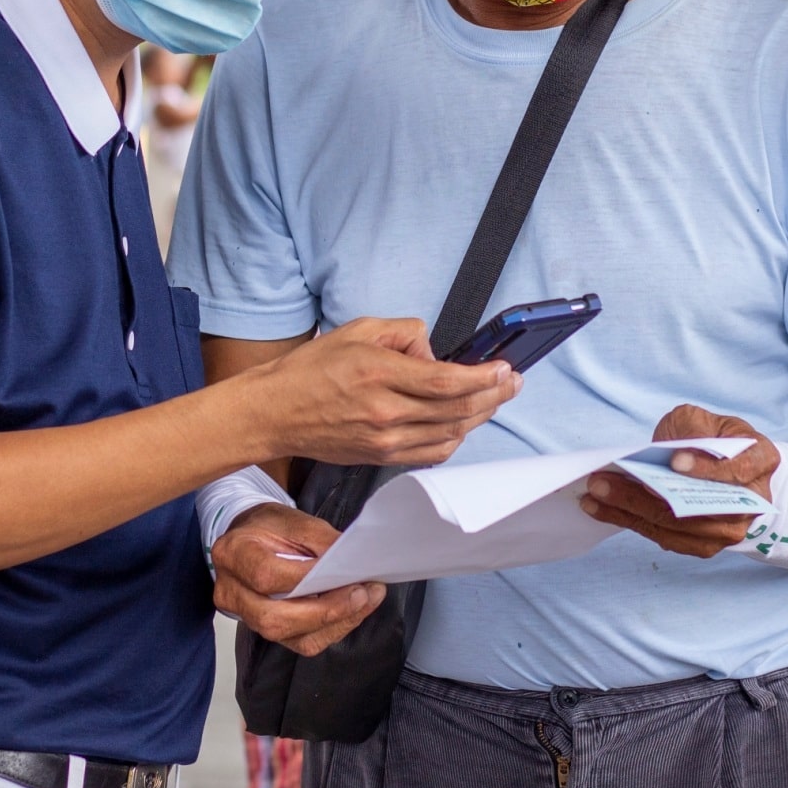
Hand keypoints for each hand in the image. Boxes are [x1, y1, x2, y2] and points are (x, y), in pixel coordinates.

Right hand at [213, 504, 384, 656]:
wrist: (251, 537)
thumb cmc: (271, 527)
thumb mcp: (295, 520)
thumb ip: (321, 542)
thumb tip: (353, 565)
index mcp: (233, 553)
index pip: (266, 576)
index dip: (307, 579)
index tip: (346, 575)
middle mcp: (231, 590)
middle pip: (274, 618)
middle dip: (326, 611)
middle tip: (363, 595)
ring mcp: (244, 615)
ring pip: (288, 635)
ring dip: (334, 623)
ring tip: (365, 601)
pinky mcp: (263, 630)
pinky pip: (299, 642)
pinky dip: (330, 629)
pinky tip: (351, 612)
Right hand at [248, 318, 519, 466]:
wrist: (275, 412)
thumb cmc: (311, 370)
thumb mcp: (357, 329)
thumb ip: (403, 333)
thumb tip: (435, 351)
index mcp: (379, 374)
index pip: (447, 381)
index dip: (484, 377)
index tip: (504, 369)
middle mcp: (385, 412)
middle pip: (457, 410)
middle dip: (494, 396)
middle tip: (513, 383)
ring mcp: (384, 441)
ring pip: (450, 434)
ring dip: (480, 417)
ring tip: (495, 399)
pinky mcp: (381, 458)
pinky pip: (432, 454)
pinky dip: (455, 439)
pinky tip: (463, 423)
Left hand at [580, 405, 780, 559]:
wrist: (733, 470)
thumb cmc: (717, 440)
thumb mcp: (708, 420)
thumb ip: (692, 427)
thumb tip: (672, 448)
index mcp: (760, 461)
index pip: (736, 469)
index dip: (706, 468)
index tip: (673, 461)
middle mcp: (751, 503)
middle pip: (696, 506)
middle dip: (645, 494)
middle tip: (604, 480)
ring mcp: (729, 530)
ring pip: (675, 526)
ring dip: (629, 511)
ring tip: (594, 494)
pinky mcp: (704, 546)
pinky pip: (665, 538)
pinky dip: (630, 523)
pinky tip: (601, 508)